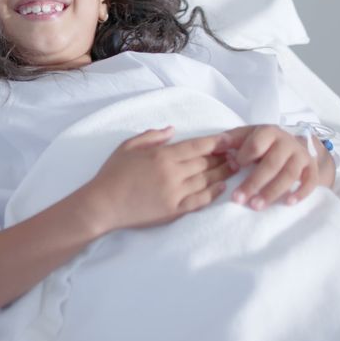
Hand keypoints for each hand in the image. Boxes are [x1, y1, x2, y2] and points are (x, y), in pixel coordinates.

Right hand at [79, 127, 235, 233]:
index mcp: (161, 155)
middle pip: (206, 162)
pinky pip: (200, 200)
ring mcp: (174, 193)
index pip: (197, 146)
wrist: (102, 205)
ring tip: (235, 167)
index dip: (216, 142)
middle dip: (223, 156)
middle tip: (237, 153)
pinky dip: (213, 193)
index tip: (229, 139)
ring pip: (206, 180)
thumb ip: (151, 136)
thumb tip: (172, 130)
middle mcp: (172, 173)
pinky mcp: (173, 210)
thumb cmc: (112, 175)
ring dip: (223, 173)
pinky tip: (221, 187)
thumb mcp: (127, 147)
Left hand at [222, 124, 332, 209]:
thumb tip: (213, 144)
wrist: (293, 141)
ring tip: (256, 206)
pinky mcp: (312, 168)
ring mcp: (301, 156)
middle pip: (271, 164)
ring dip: (272, 192)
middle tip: (238, 199)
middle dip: (254, 183)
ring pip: (289, 175)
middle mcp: (287, 143)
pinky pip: (310, 181)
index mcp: (268, 132)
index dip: (244, 157)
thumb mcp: (246, 135)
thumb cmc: (262, 141)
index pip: (257, 145)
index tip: (234, 168)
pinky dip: (301, 193)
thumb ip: (230, 139)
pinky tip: (288, 203)